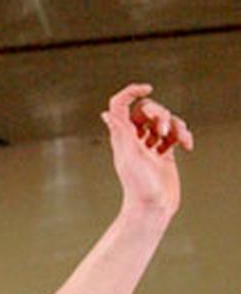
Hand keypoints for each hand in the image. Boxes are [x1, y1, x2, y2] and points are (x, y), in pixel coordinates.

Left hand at [100, 83, 193, 215]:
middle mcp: (133, 137)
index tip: (148, 87)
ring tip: (179, 140)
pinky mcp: (164, 152)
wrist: (153, 206)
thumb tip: (106, 113)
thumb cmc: (139, 184)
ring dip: (176, 125)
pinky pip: (175, 133)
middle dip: (161, 114)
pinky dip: (183, 135)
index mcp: (121, 135)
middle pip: (147, 109)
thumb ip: (121, 133)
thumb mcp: (130, 156)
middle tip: (164, 131)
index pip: (120, 105)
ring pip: (164, 120)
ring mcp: (149, 144)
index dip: (131, 92)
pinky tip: (187, 146)